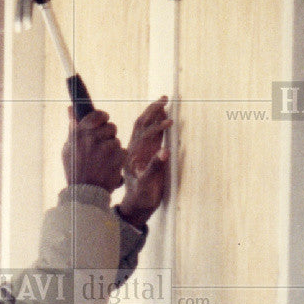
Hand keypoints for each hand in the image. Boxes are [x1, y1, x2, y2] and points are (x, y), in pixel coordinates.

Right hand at [62, 108, 126, 192]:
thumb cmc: (75, 170)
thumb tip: (71, 109)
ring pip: (116, 141)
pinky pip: (122, 151)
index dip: (102, 117)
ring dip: (113, 149)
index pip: (97, 115)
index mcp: (80, 133)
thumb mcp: (68, 148)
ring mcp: (106, 148)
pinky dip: (118, 159)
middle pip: (111, 127)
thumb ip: (72, 128)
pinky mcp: (118, 158)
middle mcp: (93, 138)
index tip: (104, 120)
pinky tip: (109, 167)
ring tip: (103, 161)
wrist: (85, 193)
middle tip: (102, 146)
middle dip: (109, 135)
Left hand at [117, 96, 170, 226]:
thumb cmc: (141, 196)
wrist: (137, 205)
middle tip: (164, 98)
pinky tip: (164, 119)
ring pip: (145, 127)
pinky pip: (151, 135)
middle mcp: (135, 150)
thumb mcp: (148, 184)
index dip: (157, 126)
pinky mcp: (147, 154)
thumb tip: (165, 151)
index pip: (144, 134)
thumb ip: (155, 167)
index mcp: (133, 155)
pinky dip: (157, 124)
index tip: (170, 122)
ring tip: (164, 103)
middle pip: (142, 124)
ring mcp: (141, 151)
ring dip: (154, 114)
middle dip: (152, 110)